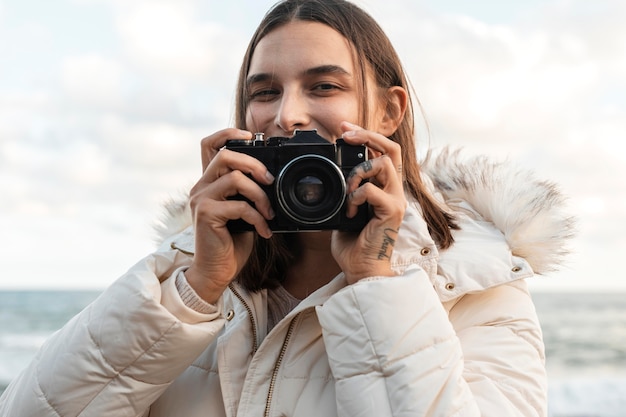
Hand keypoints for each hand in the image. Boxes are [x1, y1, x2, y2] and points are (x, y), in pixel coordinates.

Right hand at [184, 128, 275, 303]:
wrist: (216, 272)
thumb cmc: (231, 243)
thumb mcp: (242, 212)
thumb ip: (248, 193)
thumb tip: (271, 180)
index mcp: (209, 183)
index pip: (209, 145)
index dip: (228, 133)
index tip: (250, 135)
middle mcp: (201, 187)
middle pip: (224, 154)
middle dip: (253, 163)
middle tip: (270, 181)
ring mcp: (200, 199)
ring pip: (233, 178)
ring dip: (259, 194)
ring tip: (269, 212)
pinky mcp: (205, 214)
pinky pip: (238, 206)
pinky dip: (257, 217)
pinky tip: (263, 231)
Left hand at [331, 122, 405, 284]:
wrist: (361, 270)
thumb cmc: (353, 245)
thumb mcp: (345, 210)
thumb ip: (345, 192)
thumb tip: (330, 178)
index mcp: (385, 188)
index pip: (383, 152)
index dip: (366, 136)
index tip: (345, 129)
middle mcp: (394, 191)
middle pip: (392, 149)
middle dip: (368, 136)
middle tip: (346, 133)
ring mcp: (396, 200)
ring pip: (383, 164)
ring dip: (358, 171)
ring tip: (347, 190)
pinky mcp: (392, 211)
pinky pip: (372, 189)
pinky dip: (355, 196)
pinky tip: (349, 211)